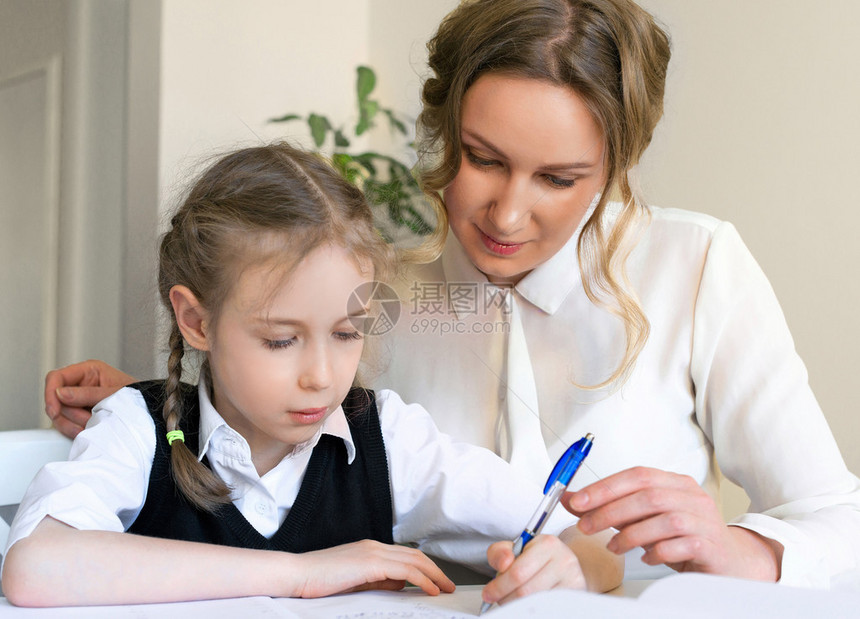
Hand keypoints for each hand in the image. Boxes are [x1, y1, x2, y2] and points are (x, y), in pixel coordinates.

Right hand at [44, 360, 135, 437]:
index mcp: (89, 371)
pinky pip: (65, 424)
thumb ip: (88, 394)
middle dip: (70, 414)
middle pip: (55, 399)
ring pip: (59, 414)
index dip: (50, 393)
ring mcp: (78, 400)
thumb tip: (60, 393)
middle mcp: (81, 383)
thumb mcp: (114, 394)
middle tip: (89, 419)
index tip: (54, 410)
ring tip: (92, 424)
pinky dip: (74, 430)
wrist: (148, 413)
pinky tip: (87, 430)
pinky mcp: (79, 414)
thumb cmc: (137, 398)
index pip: (56, 377)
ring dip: (73, 424)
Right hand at [293, 540, 455, 597]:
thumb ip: (377, 581)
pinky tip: (430, 590)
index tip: (437, 582)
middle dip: (435, 571)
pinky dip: (422, 579)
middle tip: (448, 586)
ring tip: (445, 588)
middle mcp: (375, 547)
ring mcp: (373, 552)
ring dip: (434, 575)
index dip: (425, 568)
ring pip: (414, 561)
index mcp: (370, 550)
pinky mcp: (370, 563)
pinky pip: (405, 571)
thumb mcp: (355, 582)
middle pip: (415, 556)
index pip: (406, 556)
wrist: (297, 574)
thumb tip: (399, 586)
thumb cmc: (319, 581)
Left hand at [481, 534, 585, 606]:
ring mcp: (574, 581)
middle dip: (505, 598)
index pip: (517, 572)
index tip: (488, 593)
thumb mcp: (516, 549)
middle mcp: (565, 561)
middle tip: (498, 599)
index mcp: (548, 544)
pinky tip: (526, 604)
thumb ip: (500, 552)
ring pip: (535, 603)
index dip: (499, 586)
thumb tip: (504, 563)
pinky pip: (547, 610)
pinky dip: (532, 609)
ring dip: (517, 605)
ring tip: (513, 599)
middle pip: (525, 591)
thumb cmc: (537, 558)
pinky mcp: (575, 597)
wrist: (564, 566)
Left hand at [565, 466, 781, 580]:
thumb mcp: (643, 519)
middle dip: (610, 510)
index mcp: (675, 483)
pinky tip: (645, 557)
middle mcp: (692, 496)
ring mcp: (704, 520)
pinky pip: (680, 545)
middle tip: (586, 526)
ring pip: (663, 519)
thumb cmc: (683, 538)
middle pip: (647, 495)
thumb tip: (572, 499)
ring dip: (630, 533)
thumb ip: (610, 507)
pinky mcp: (711, 545)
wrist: (729, 562)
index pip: (637, 475)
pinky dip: (657, 551)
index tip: (578, 501)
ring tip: (613, 547)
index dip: (605, 486)